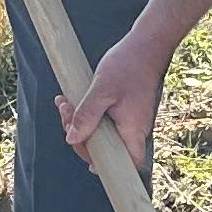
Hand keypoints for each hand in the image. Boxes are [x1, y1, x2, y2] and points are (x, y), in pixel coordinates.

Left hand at [60, 21, 170, 171]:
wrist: (146, 45)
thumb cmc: (128, 65)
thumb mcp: (101, 90)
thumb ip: (86, 116)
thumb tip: (72, 139)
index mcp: (133, 130)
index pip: (126, 165)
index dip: (105, 166)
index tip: (83, 149)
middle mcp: (135, 130)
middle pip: (107, 150)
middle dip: (80, 136)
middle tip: (66, 113)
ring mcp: (131, 120)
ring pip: (102, 134)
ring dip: (80, 122)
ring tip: (65, 104)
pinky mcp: (126, 111)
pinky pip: (105, 121)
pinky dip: (88, 114)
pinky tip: (74, 101)